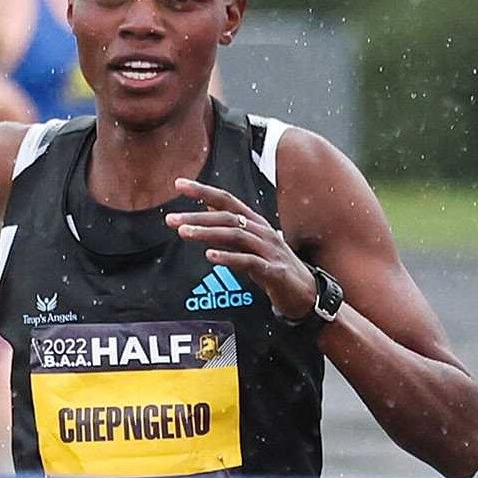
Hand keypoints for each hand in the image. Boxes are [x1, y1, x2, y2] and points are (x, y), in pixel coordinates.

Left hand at [165, 178, 315, 319]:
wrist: (306, 294)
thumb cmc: (274, 267)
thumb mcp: (251, 244)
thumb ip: (230, 227)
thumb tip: (206, 208)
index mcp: (255, 222)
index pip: (226, 200)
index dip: (203, 190)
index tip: (179, 184)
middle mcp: (262, 231)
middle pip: (227, 217)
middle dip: (197, 216)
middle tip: (171, 219)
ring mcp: (269, 250)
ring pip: (235, 236)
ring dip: (208, 233)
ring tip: (184, 233)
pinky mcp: (273, 271)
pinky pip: (249, 261)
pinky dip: (229, 257)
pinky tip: (210, 256)